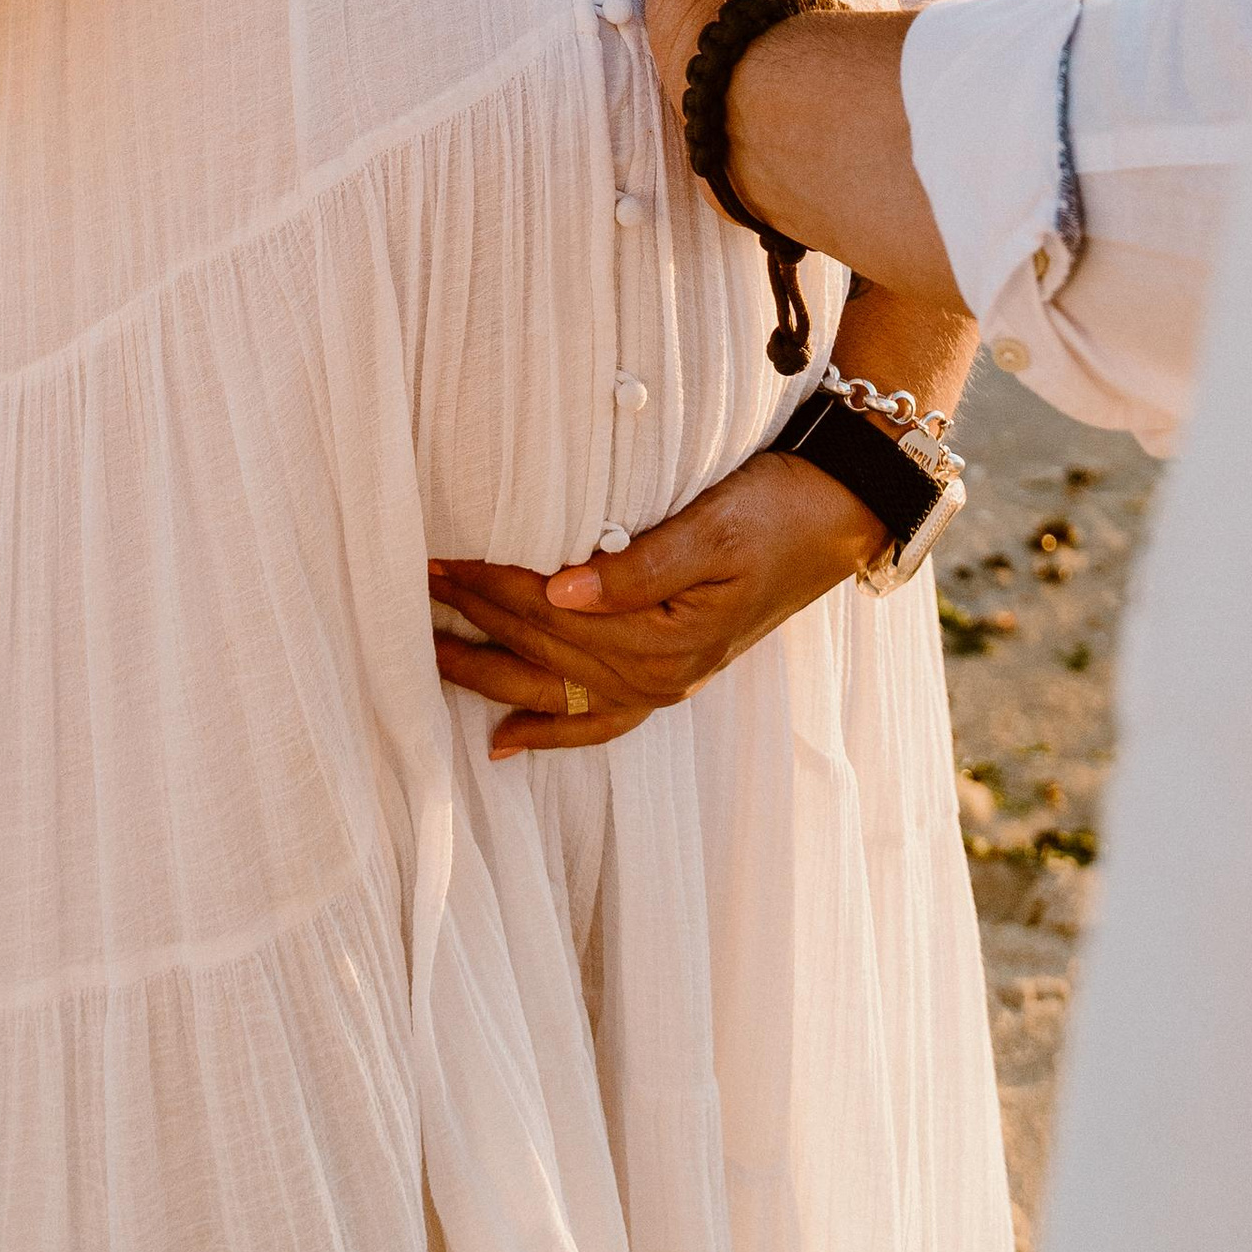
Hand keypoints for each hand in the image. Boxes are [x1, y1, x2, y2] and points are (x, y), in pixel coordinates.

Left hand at [428, 450, 878, 755]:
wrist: (837, 520)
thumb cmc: (775, 509)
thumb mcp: (713, 525)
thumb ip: (638, 565)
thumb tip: (560, 591)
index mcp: (664, 637)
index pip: (551, 612)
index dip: (491, 585)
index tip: (437, 560)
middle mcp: (660, 675)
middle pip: (545, 652)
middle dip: (476, 620)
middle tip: (414, 586)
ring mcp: (666, 684)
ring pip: (558, 693)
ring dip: (491, 674)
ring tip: (429, 653)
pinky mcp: (672, 678)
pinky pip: (599, 722)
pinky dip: (550, 734)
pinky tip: (503, 742)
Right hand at [642, 0, 897, 125]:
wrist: (761, 106)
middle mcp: (860, 5)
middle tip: (796, 2)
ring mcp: (851, 76)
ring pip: (851, 58)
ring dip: (823, 61)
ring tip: (780, 74)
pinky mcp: (829, 140)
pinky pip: (827, 127)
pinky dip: (806, 125)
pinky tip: (773, 133)